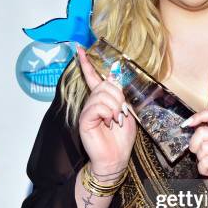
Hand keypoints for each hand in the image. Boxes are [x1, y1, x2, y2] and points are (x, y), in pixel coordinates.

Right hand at [76, 45, 136, 173]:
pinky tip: (108, 122)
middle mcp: (93, 102)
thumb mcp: (127, 112)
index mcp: (102, 99)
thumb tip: (113, 77)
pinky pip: (96, 106)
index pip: (93, 77)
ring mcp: (87, 110)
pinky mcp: (84, 119)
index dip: (87, 63)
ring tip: (115, 120)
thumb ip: (120, 95)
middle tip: (121, 112)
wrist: (116, 158)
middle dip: (118, 96)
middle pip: (105, 85)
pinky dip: (107, 112)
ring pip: (102, 94)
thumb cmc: (122, 137)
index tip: (80, 49)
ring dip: (114, 106)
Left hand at [184, 106, 207, 177]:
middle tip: (200, 157)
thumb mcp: (207, 154)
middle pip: (202, 132)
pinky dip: (204, 170)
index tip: (187, 124)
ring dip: (201, 161)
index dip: (198, 116)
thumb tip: (187, 128)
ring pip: (203, 148)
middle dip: (194, 146)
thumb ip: (202, 141)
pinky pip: (206, 161)